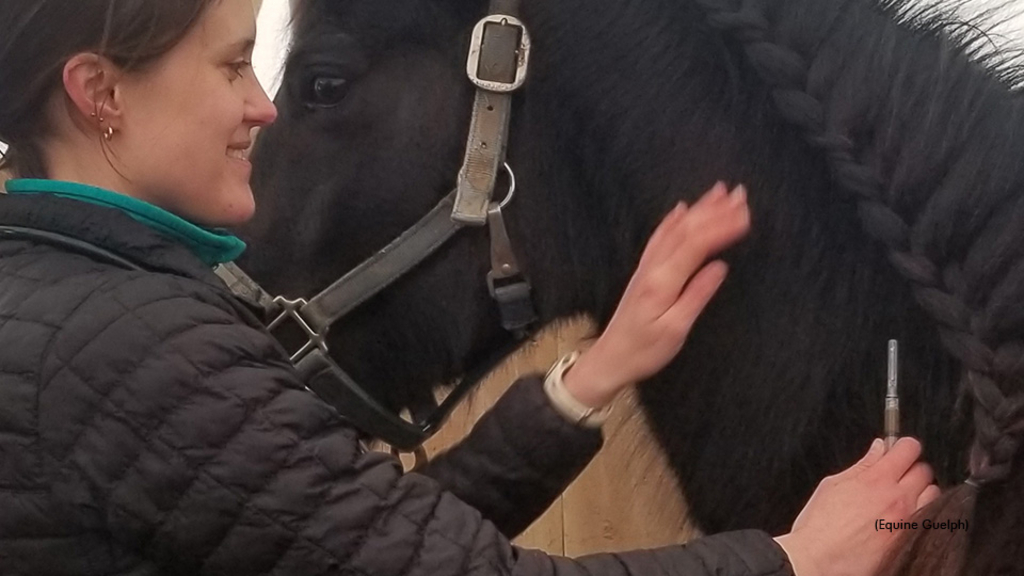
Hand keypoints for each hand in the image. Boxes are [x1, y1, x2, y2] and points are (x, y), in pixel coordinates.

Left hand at [562, 181, 750, 407]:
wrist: (610, 358)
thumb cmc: (644, 350)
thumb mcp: (675, 330)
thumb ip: (696, 295)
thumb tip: (720, 268)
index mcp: (663, 281)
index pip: (696, 244)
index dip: (721, 226)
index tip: (746, 214)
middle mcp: (653, 267)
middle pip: (687, 230)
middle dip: (715, 210)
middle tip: (740, 194)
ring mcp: (647, 267)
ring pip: (674, 229)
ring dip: (698, 209)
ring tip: (719, 191)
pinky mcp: (644, 272)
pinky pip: (660, 237)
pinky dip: (672, 220)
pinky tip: (681, 209)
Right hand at [774, 438, 941, 575]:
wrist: (819, 558)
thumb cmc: (820, 525)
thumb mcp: (833, 485)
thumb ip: (862, 465)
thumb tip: (879, 448)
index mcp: (876, 479)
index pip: (909, 449)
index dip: (904, 446)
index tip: (899, 450)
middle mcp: (896, 498)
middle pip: (925, 470)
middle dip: (912, 468)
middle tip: (897, 474)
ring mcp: (906, 521)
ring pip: (933, 494)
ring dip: (922, 491)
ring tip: (904, 497)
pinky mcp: (910, 540)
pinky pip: (930, 519)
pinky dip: (922, 513)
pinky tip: (903, 517)